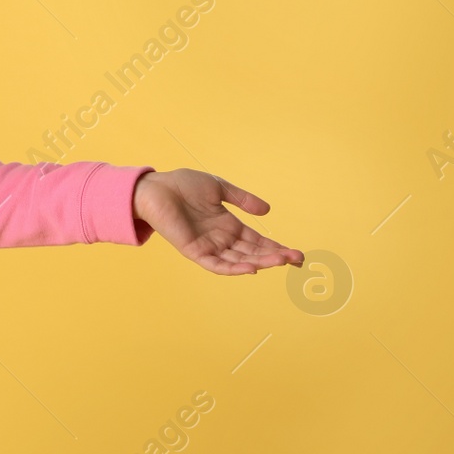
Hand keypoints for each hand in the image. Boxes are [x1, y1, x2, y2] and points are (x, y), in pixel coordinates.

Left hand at [132, 169, 303, 275]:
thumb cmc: (182, 185)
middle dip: (275, 257)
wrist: (155, 187)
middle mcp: (221, 239)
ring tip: (282, 262)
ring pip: (239, 260)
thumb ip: (242, 199)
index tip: (297, 254)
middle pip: (253, 253)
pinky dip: (233, 268)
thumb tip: (267, 210)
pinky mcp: (193, 250)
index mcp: (228, 225)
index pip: (257, 241)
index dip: (276, 247)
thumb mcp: (219, 188)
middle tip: (297, 260)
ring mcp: (208, 246)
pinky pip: (216, 264)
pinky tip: (251, 269)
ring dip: (261, 262)